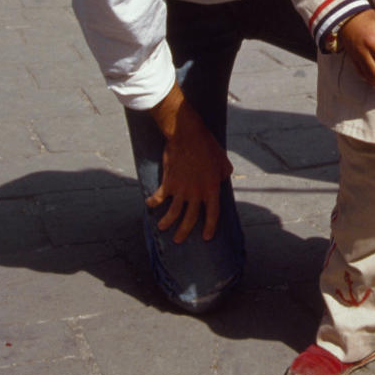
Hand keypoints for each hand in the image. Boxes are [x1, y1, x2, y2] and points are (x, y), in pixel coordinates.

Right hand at [146, 84, 233, 242]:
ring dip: (167, 222)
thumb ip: (224, 173)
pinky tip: (150, 205)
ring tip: (162, 227)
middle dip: (183, 231)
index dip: (210, 227)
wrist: (187, 135)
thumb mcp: (222, 160)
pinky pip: (159, 197)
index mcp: (212, 188)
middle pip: (190, 219)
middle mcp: (197, 193)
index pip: (213, 214)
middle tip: (178, 239)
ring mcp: (181, 190)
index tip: (206, 237)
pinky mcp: (168, 183)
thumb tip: (222, 180)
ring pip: (173, 213)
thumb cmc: (207, 145)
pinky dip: (153, 202)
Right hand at [338, 8, 374, 92]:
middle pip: (374, 69)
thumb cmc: (361, 16)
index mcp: (371, 40)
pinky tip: (371, 81)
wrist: (342, 17)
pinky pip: (358, 69)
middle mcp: (363, 50)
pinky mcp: (352, 56)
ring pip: (366, 72)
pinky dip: (365, 76)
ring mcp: (356, 54)